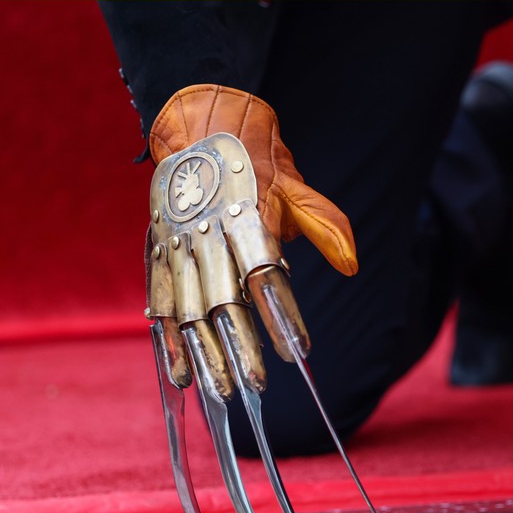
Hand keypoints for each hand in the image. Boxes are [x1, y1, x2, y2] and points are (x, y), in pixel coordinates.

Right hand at [145, 121, 375, 512]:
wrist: (196, 119)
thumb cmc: (255, 158)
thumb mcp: (294, 182)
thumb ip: (323, 223)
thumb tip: (353, 265)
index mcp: (244, 216)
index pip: (266, 274)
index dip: (281, 313)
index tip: (299, 349)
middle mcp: (208, 235)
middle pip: (224, 301)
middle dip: (240, 346)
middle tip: (258, 387)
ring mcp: (179, 246)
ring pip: (190, 310)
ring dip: (206, 354)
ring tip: (221, 393)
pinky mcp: (160, 254)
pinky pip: (161, 304)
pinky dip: (168, 343)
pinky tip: (179, 378)